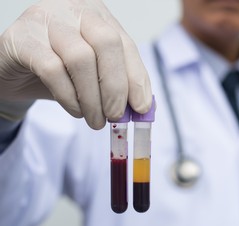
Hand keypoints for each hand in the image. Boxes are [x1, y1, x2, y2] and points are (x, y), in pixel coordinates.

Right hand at [0, 0, 151, 128]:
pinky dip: (69, 98)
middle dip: (116, 86)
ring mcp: (46, 20)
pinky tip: (75, 111)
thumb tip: (142, 108)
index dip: (136, 78)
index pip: (125, 45)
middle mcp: (74, 11)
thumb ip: (117, 85)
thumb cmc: (60, 71)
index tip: (141, 108)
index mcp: (97, 17)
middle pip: (106, 44)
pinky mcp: (22, 38)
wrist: (15, 71)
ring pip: (80, 58)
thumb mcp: (94, 75)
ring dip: (92, 98)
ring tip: (95, 121)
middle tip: (116, 116)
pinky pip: (52, 69)